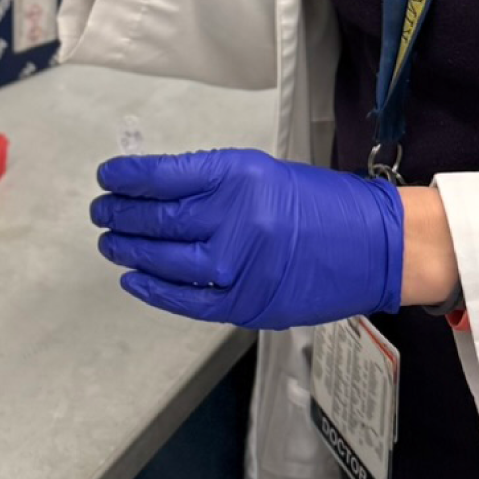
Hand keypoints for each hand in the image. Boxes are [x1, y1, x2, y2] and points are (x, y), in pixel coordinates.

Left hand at [91, 148, 404, 329]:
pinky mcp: (250, 303)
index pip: (165, 176)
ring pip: (167, 258)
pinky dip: (156, 290)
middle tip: (101, 211)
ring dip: (131, 250)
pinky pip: (189, 299)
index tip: (107, 177)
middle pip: (160, 218)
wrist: (377, 244)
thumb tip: (157, 194)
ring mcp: (243, 265)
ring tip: (110, 241)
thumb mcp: (262, 175)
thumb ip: (212, 185)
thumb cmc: (320, 204)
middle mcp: (237, 218)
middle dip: (121, 215)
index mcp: (239, 175)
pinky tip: (134, 278)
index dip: (128, 178)